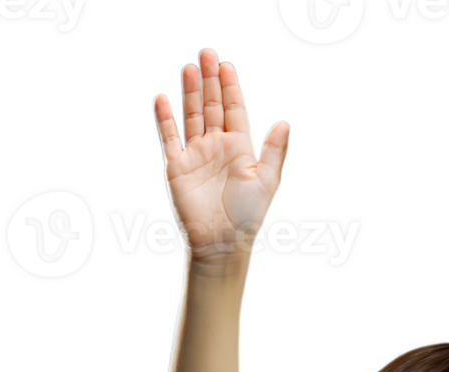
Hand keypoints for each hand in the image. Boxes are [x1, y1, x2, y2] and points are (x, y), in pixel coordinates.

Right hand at [152, 49, 289, 259]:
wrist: (221, 241)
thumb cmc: (247, 215)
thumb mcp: (266, 181)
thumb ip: (273, 152)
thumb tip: (284, 122)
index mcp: (239, 149)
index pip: (234, 111)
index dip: (230, 89)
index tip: (226, 66)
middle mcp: (217, 148)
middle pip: (212, 107)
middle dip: (209, 81)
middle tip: (206, 54)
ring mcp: (196, 156)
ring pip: (192, 117)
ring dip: (190, 94)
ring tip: (189, 69)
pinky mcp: (177, 167)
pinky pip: (170, 138)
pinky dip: (166, 119)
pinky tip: (163, 99)